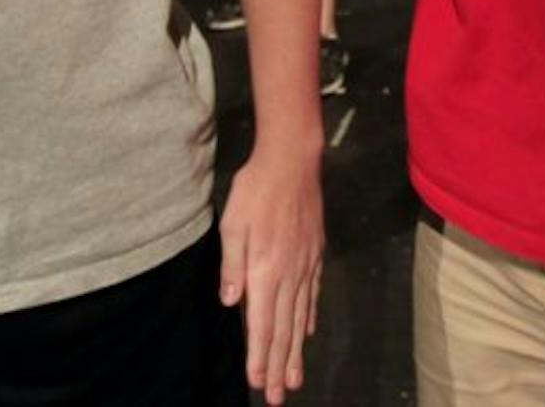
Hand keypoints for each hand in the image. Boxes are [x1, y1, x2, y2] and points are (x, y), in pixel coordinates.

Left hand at [218, 143, 325, 403]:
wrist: (293, 161)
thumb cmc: (255, 190)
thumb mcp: (232, 225)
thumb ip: (231, 265)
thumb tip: (229, 303)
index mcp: (266, 271)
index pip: (262, 324)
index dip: (260, 356)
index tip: (259, 383)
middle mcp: (290, 275)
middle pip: (284, 329)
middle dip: (280, 366)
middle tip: (280, 396)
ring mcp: (306, 266)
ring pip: (300, 317)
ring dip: (296, 351)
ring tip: (296, 378)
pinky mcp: (315, 254)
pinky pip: (312, 294)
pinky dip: (309, 318)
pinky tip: (307, 333)